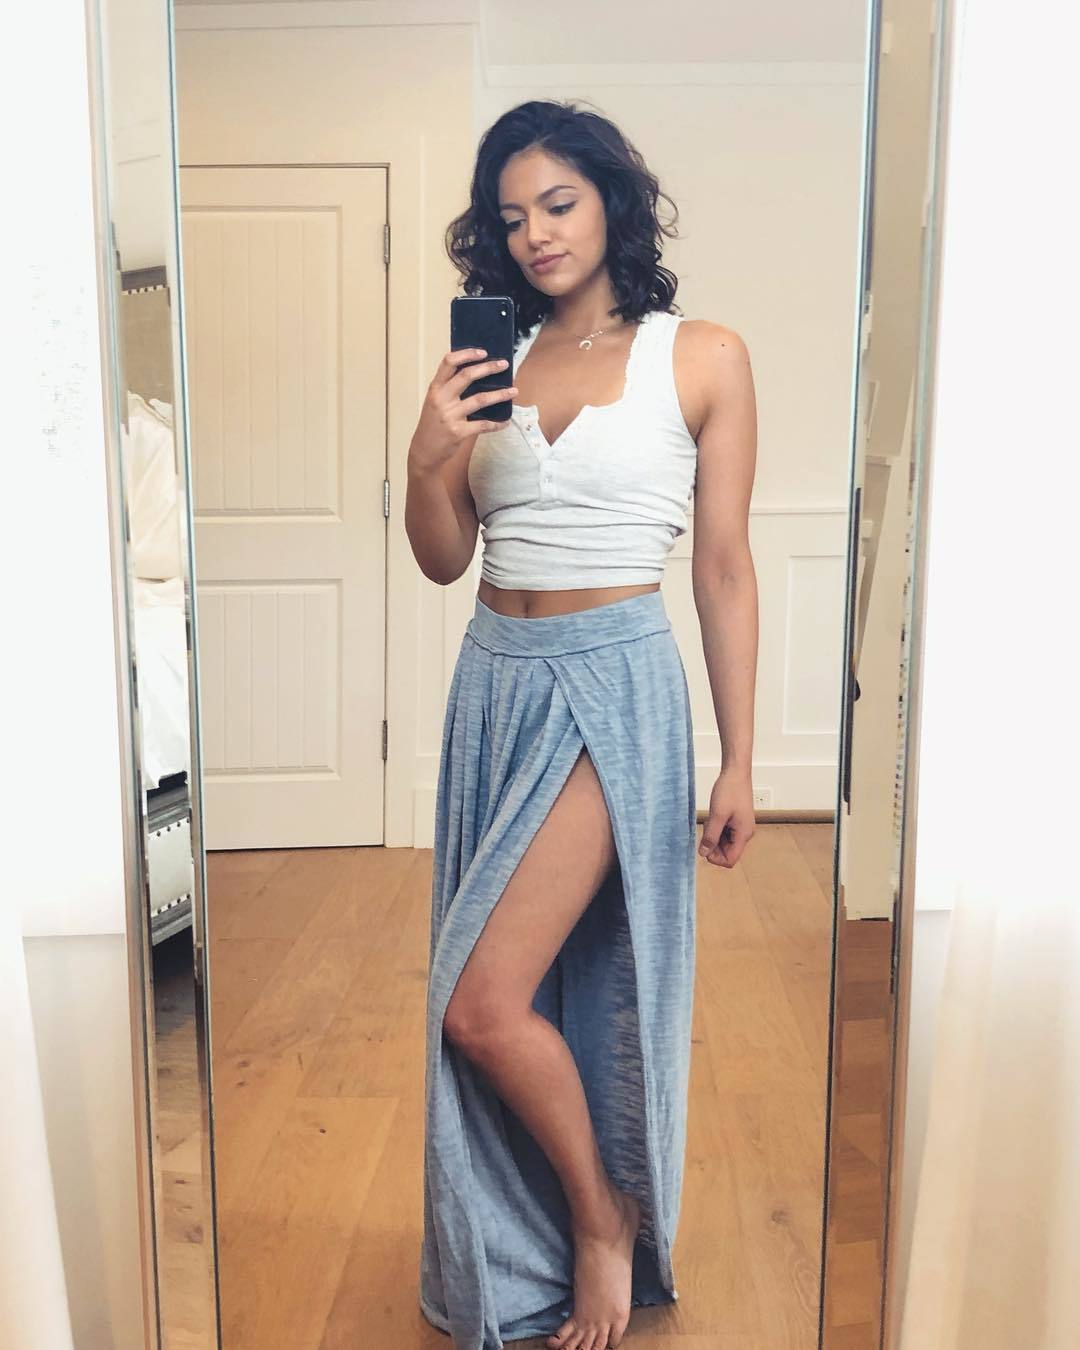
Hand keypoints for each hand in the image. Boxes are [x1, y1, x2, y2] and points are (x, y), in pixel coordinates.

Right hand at [408, 347, 517, 473]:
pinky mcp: (458, 432)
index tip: (483, 352)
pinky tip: (505, 422)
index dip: (466, 354)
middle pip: (467, 376)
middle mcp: (441, 399)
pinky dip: (496, 424)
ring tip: (514, 391)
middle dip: (488, 368)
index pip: (449, 362)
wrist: (424, 451)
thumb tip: (477, 374)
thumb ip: (450, 389)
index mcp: (435, 388)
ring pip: (480, 399)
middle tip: (504, 365)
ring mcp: (450, 415)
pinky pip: (483, 425)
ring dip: (500, 394)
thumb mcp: (435, 402)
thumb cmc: (432, 424)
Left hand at [698, 768, 755, 867]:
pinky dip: (716, 830)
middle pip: (728, 852)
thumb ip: (711, 836)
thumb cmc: (729, 790)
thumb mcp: (717, 815)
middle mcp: (745, 833)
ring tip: (709, 822)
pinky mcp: (737, 821)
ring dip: (714, 837)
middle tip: (706, 830)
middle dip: (713, 846)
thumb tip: (703, 853)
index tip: (704, 846)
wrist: (736, 772)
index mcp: (743, 834)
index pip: (731, 859)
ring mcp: (741, 827)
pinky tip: (712, 819)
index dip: (716, 858)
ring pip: (725, 843)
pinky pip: (725, 833)